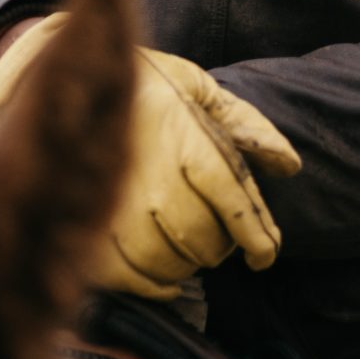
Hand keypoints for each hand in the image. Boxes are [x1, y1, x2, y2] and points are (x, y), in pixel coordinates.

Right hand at [0, 17, 300, 298]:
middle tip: (218, 241)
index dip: (257, 237)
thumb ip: (248, 126)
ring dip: (186, 267)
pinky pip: (127, 276)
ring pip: (167, 262)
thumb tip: (289, 166)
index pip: (234, 203)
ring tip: (189, 253)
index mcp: (185, 139)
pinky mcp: (87, 224)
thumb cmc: (146, 83)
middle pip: (203, 241)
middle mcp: (152, 176)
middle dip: (219, 248)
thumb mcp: (200, 89)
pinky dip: (151, 285)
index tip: (265, 256)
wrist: (70, 73)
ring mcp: (116, 204)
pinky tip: (162, 278)